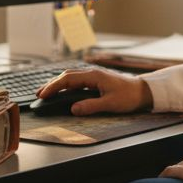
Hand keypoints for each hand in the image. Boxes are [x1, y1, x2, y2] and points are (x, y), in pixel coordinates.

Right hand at [36, 67, 152, 115]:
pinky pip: (77, 80)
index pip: (68, 79)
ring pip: (71, 77)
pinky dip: (66, 85)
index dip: (53, 87)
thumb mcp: (110, 104)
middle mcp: (92, 73)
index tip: (43, 95)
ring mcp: (94, 76)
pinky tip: (62, 91)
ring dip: (58, 84)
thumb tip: (73, 109)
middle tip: (39, 95)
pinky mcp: (96, 80)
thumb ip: (91, 106)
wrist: (143, 91)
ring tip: (46, 92)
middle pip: (66, 76)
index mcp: (93, 76)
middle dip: (51, 84)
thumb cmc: (129, 97)